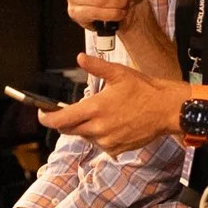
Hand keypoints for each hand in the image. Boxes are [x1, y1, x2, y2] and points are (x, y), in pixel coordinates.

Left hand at [35, 52, 181, 153]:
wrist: (166, 110)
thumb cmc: (143, 90)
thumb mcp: (118, 73)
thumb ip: (96, 67)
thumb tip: (80, 57)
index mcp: (95, 109)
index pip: (60, 121)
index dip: (46, 118)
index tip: (42, 114)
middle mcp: (98, 128)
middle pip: (69, 130)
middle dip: (67, 121)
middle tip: (74, 110)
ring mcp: (107, 141)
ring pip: (85, 137)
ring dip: (86, 128)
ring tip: (102, 114)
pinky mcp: (116, 149)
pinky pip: (100, 144)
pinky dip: (100, 136)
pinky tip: (113, 124)